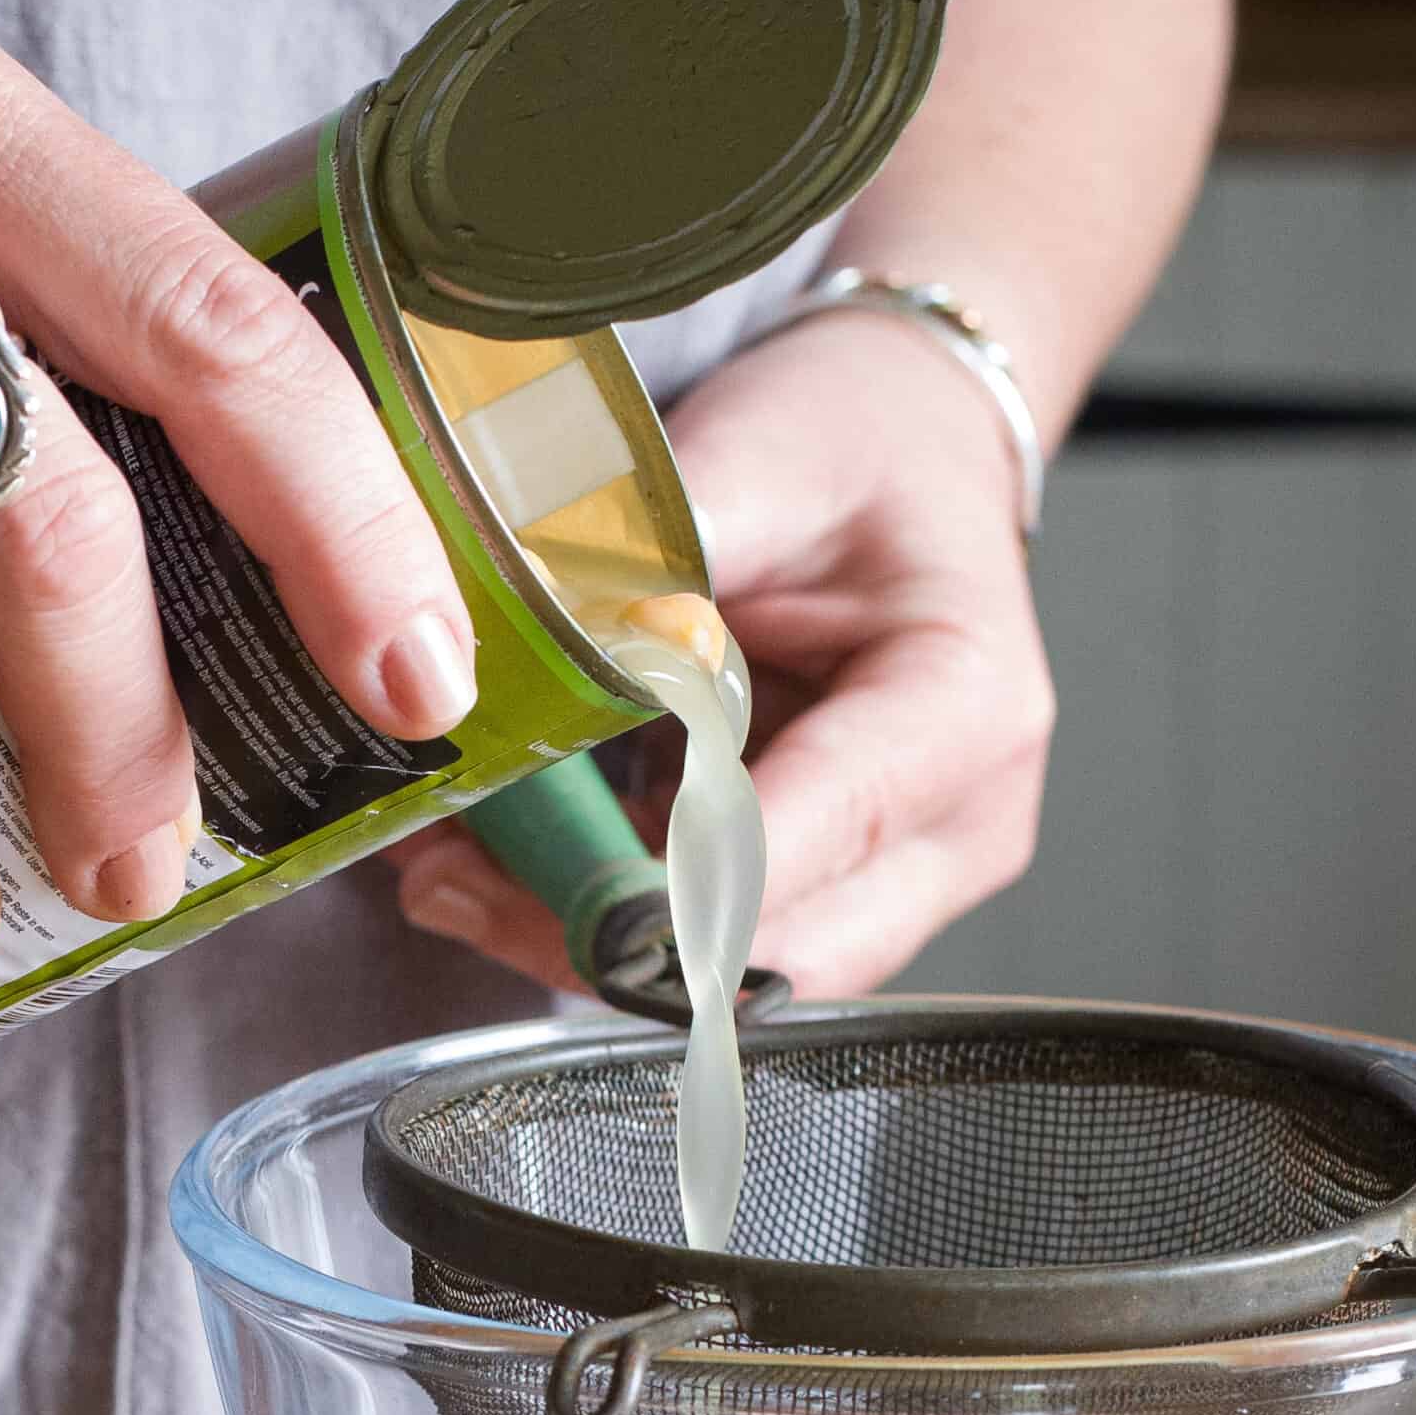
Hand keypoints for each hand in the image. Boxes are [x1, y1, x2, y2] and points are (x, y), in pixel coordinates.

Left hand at [392, 312, 1053, 996]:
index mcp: (961, 712)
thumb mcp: (759, 455)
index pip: (802, 839)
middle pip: (771, 949)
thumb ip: (654, 554)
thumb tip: (527, 626)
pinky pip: (717, 943)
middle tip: (453, 876)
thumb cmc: (859, 442)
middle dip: (600, 930)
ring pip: (734, 972)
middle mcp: (956, 821)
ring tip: (455, 868)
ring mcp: (906, 873)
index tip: (529, 867)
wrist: (905, 445)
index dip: (662, 878)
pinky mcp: (843, 890)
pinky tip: (508, 860)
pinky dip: (608, 913)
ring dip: (588, 934)